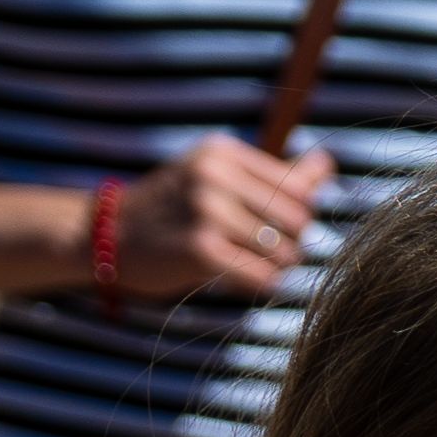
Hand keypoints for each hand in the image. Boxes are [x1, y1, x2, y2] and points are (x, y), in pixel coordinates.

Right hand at [107, 128, 334, 299]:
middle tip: (262, 251)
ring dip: (275, 268)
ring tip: (246, 262)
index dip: (298, 216)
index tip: (273, 226)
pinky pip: (262, 276)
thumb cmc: (174, 209)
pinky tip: (236, 276)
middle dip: (291, 244)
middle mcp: (215, 175)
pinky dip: (260, 283)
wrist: (108, 236)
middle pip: (298, 221)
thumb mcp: (219, 178)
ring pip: (285, 252)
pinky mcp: (200, 249)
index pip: (301, 190)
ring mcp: (206, 211)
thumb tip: (328, 162)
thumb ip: (276, 175)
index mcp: (223, 152)